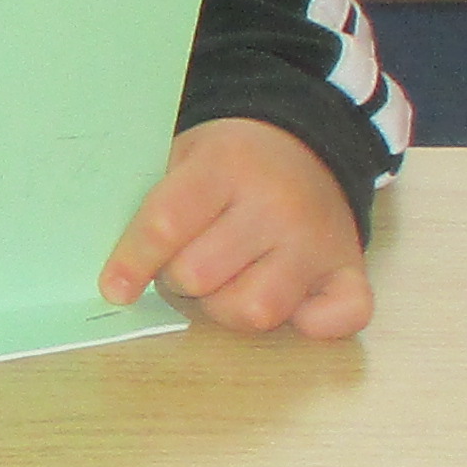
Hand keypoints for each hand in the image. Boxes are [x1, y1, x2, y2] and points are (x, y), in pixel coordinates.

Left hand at [102, 118, 373, 340]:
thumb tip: (117, 280)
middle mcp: (277, 204)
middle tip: (188, 263)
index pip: (167, 224)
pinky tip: (294, 306)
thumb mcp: (186, 157)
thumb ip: (156, 207)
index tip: (115, 290)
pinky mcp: (351, 268)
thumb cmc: (231, 160)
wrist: (309, 140)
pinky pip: (338, 319)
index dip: (134, 262)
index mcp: (226, 166)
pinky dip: (314, 325)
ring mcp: (317, 240)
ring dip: (228, 308)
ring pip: (255, 309)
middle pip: (201, 275)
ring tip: (228, 282)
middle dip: (181, 279)